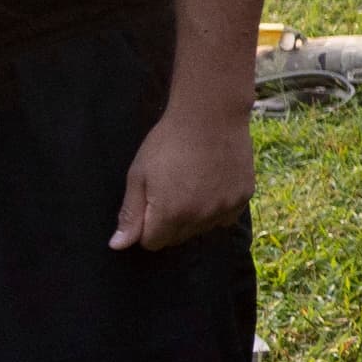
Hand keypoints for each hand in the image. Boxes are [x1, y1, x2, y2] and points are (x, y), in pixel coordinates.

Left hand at [114, 100, 252, 250]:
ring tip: (192, 183)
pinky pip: (225, 217)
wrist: (211, 115)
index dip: (145, 226)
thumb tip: (118, 246)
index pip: (152, 243)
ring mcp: (224, 208)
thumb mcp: (139, 174)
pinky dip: (217, 208)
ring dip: (194, 216)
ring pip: (202, 229)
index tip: (149, 202)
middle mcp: (200, 218)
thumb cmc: (168, 141)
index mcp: (170, 214)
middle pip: (177, 239)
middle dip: (169, 223)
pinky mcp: (243, 197)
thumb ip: (130, 213)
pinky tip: (212, 184)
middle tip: (170, 189)